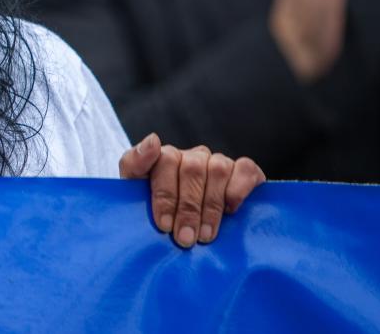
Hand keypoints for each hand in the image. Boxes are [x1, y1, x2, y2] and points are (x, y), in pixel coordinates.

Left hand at [120, 134, 265, 248]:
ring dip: (211, 206)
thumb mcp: (136, 193)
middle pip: (192, 169)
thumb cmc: (160, 214)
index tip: (164, 224)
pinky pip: (244, 170)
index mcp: (165, 158)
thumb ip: (134, 165)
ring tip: (205, 235)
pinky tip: (230, 211)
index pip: (165, 160)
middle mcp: (193, 156)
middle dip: (187, 208)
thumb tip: (152, 140)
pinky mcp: (244, 171)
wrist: (188, 232)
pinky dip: (238, 190)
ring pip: (217, 169)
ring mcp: (218, 161)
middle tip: (185, 238)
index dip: (165, 194)